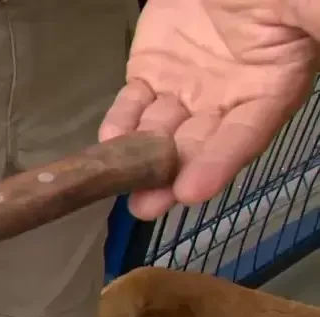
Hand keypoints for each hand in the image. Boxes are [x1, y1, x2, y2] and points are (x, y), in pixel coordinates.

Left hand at [100, 0, 317, 219]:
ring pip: (160, 131)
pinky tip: (108, 143)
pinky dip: (121, 123)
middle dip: (171, 177)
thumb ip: (316, 27)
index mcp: (271, 89)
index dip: (218, 163)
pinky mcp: (152, 73)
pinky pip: (133, 104)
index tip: (193, 191)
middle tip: (147, 207)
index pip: (243, 137)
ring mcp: (186, 89)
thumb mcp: (303, 5)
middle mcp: (226, 100)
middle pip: (197, 146)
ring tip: (119, 185)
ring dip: (139, 161)